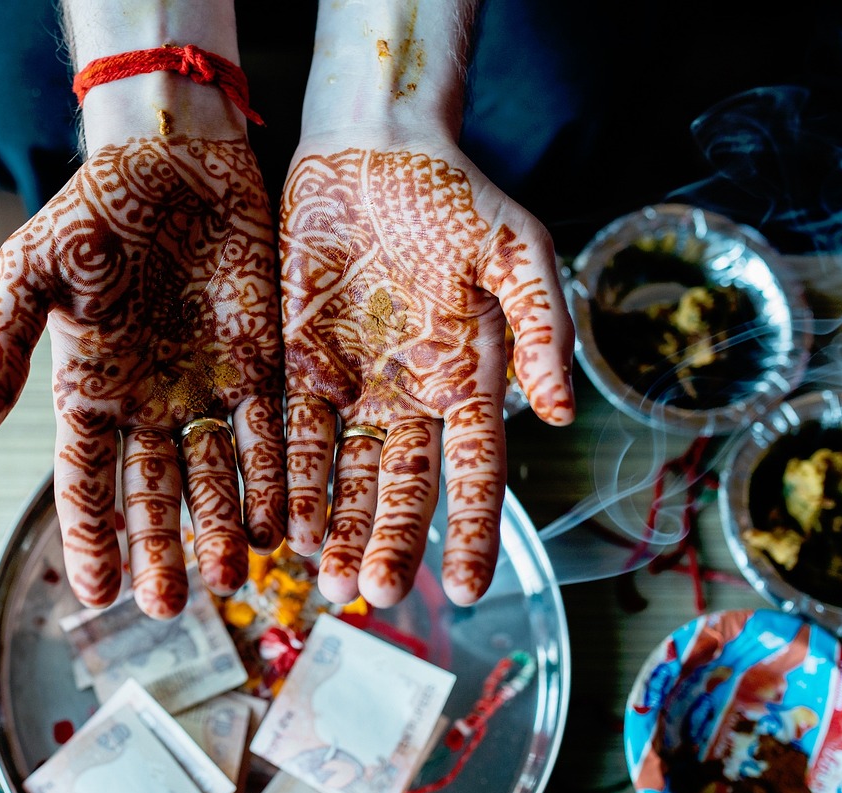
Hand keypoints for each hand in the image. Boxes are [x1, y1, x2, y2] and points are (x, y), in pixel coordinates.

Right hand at [0, 135, 284, 618]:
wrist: (174, 155)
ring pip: (219, 475)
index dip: (91, 536)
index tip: (96, 594)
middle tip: (170, 605)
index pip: (86, 482)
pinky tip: (284, 521)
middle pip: (157, 494)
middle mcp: (151, 404)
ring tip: (234, 576)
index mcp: (91, 390)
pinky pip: (273, 432)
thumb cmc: (94, 208)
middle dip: (163, 550)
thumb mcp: (31, 269)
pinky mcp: (264, 365)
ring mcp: (210, 388)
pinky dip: (278, 477)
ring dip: (224, 525)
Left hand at [279, 137, 574, 607]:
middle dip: (390, 541)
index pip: (477, 471)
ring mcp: (350, 384)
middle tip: (376, 594)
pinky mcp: (296, 363)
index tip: (474, 589)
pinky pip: (289, 430)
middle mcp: (408, 397)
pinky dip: (285, 477)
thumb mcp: (518, 252)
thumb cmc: (456, 194)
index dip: (476, 529)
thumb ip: (541, 328)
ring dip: (335, 527)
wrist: (374, 148)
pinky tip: (279, 523)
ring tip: (327, 580)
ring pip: (342, 473)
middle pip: (400, 487)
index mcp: (467, 379)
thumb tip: (562, 413)